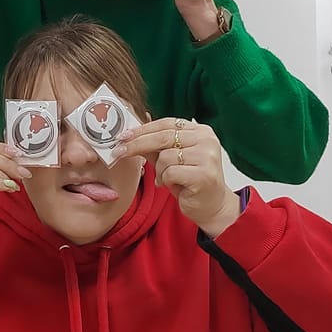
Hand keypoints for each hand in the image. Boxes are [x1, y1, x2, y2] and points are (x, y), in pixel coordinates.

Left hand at [115, 118, 239, 236]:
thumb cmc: (190, 182)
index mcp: (201, 131)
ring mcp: (207, 157)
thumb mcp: (171, 160)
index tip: (123, 136)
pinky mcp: (204, 175)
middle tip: (119, 151)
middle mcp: (207, 140)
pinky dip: (165, 180)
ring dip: (159, 171)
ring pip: (165, 156)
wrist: (212, 207)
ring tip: (166, 179)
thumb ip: (154, 146)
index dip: (143, 129)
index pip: (166, 123)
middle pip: (163, 137)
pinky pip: (170, 172)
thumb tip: (129, 136)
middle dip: (137, 144)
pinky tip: (173, 185)